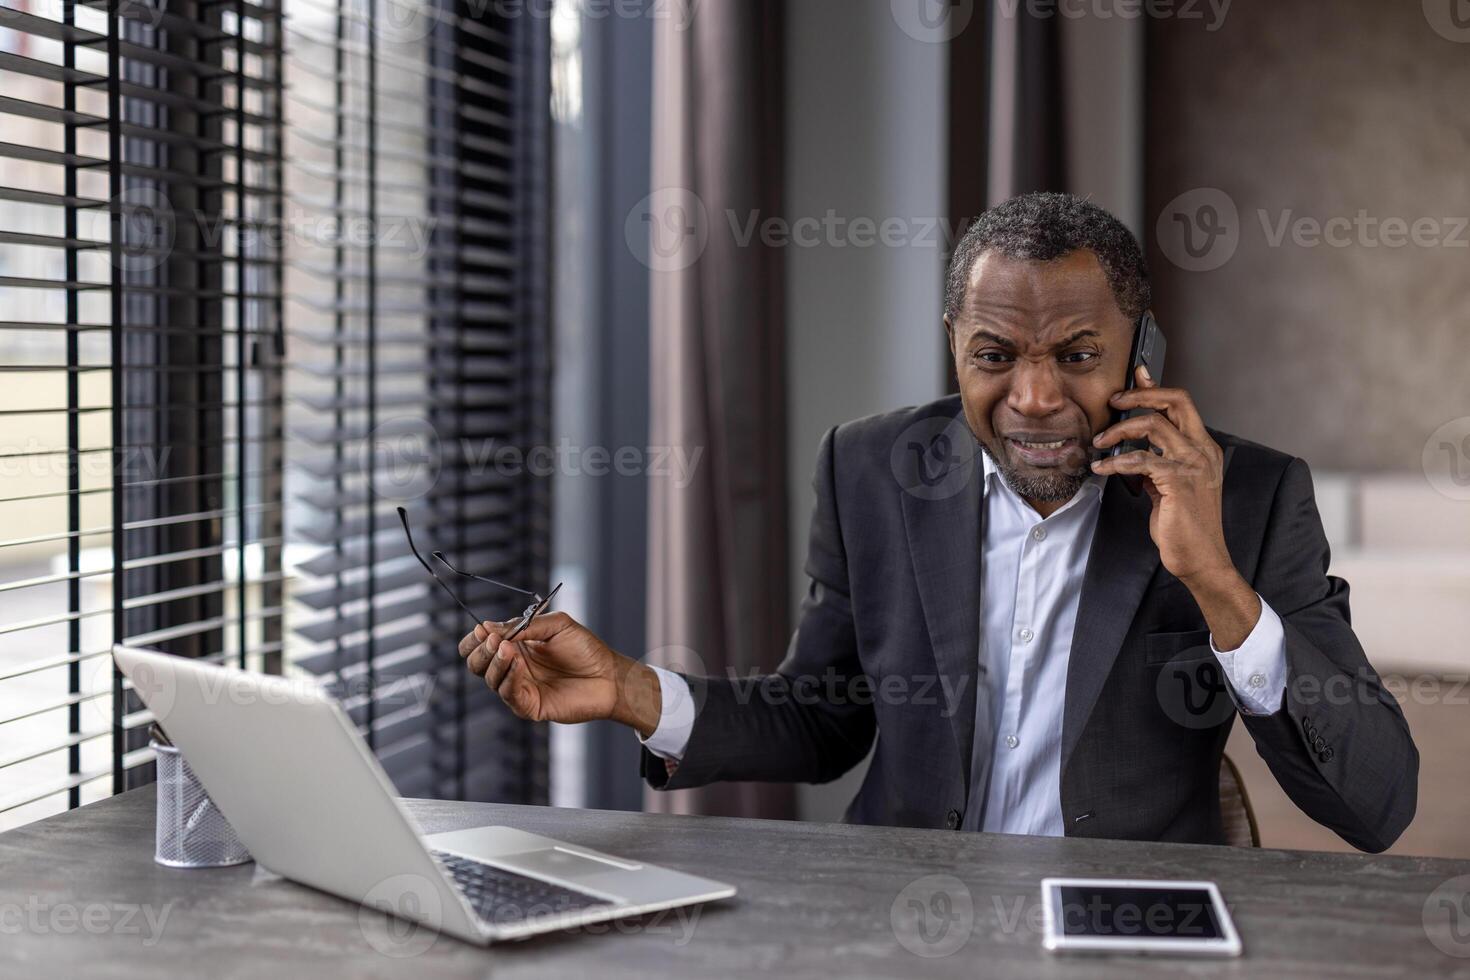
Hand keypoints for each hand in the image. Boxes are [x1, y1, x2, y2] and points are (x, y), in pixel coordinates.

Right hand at [458, 612, 663, 736]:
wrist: (609, 676)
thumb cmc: (585, 649)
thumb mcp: (556, 625)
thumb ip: (524, 625)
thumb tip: (487, 627)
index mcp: (516, 646)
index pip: (480, 645)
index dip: (475, 638)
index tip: (481, 630)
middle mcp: (513, 667)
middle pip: (477, 663)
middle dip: (481, 650)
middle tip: (494, 639)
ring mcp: (519, 687)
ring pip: (489, 679)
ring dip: (496, 662)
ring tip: (508, 648)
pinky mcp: (528, 706)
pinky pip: (508, 694)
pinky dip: (509, 678)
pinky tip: (518, 665)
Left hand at [1090, 365, 1234, 583]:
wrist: (1201, 559)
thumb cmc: (1184, 526)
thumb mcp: (1168, 487)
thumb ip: (1157, 464)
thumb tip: (1135, 451)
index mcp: (1203, 449)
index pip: (1182, 405)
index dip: (1157, 387)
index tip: (1137, 374)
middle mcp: (1203, 451)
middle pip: (1175, 401)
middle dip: (1140, 395)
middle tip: (1112, 401)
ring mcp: (1194, 464)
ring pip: (1153, 425)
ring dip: (1118, 431)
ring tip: (1099, 444)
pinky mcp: (1179, 481)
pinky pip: (1141, 459)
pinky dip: (1116, 462)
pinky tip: (1102, 469)